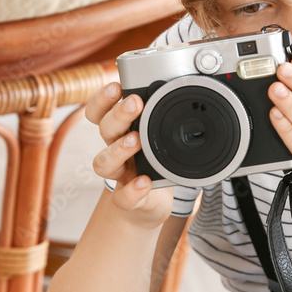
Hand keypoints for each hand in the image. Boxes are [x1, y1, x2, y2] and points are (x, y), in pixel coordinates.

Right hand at [84, 82, 173, 228]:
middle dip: (117, 114)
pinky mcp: (128, 199)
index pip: (99, 111)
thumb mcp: (160, 137)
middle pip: (104, 129)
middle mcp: (115, 150)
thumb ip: (166, 119)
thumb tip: (191, 93)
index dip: (102, 98)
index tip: (116, 86)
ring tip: (135, 141)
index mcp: (120, 131)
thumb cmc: (155, 164)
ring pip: (103, 163)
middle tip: (135, 103)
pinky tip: (144, 182)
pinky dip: (132, 190)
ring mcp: (120, 175)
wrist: (150, 204)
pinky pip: (122, 197)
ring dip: (118, 149)